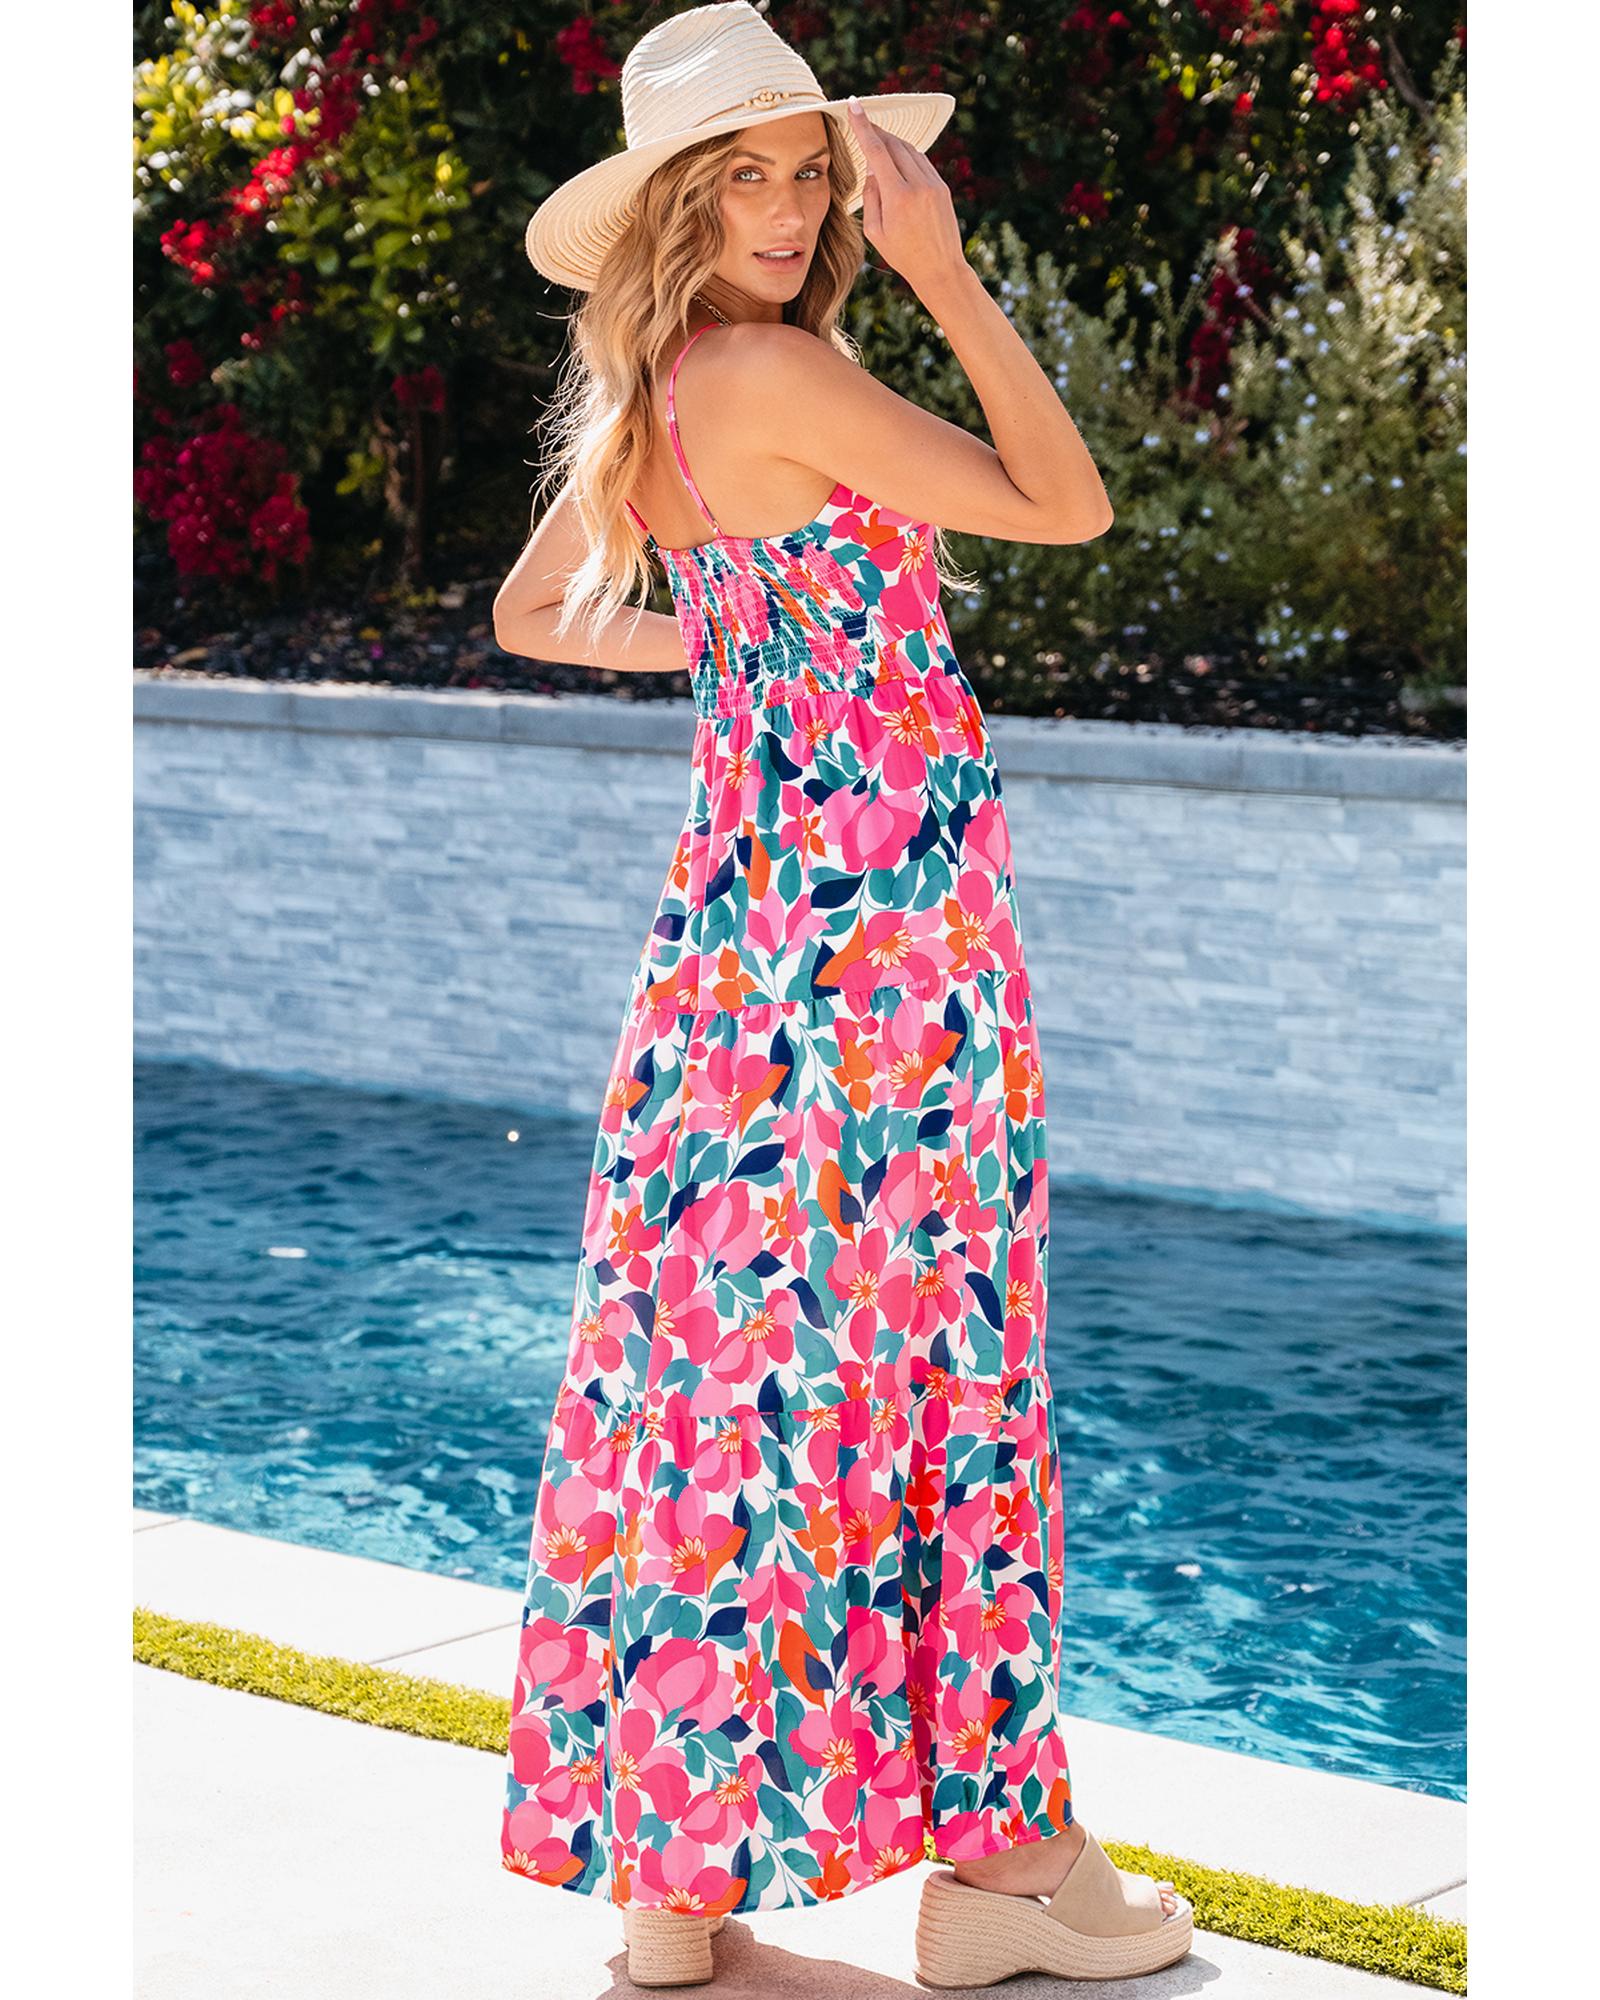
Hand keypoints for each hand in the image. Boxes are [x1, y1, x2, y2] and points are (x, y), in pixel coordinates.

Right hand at [846, 96, 967, 302]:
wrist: (941, 269)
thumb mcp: (876, 232)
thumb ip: (871, 196)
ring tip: (879, 145)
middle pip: (893, 145)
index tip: (854, 105)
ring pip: (909, 150)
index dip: (863, 126)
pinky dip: (907, 156)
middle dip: (877, 132)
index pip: (876, 151)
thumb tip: (873, 170)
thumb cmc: (903, 255)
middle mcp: (918, 185)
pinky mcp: (943, 187)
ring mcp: (933, 184)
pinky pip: (922, 162)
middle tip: (863, 123)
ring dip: (892, 143)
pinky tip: (898, 161)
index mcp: (898, 196)